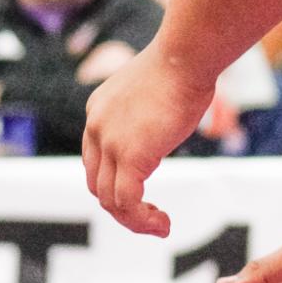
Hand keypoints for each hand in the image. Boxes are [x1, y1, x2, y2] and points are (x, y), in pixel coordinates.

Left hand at [82, 44, 214, 235]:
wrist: (185, 56)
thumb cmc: (183, 66)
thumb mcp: (156, 91)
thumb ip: (150, 113)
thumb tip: (167, 119)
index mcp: (99, 112)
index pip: (96, 160)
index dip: (116, 183)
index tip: (144, 194)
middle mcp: (96, 127)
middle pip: (97, 183)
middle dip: (122, 205)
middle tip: (152, 216)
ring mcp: (109, 142)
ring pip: (109, 199)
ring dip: (134, 220)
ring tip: (160, 226)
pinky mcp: (129, 156)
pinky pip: (126, 202)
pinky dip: (141, 220)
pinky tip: (163, 225)